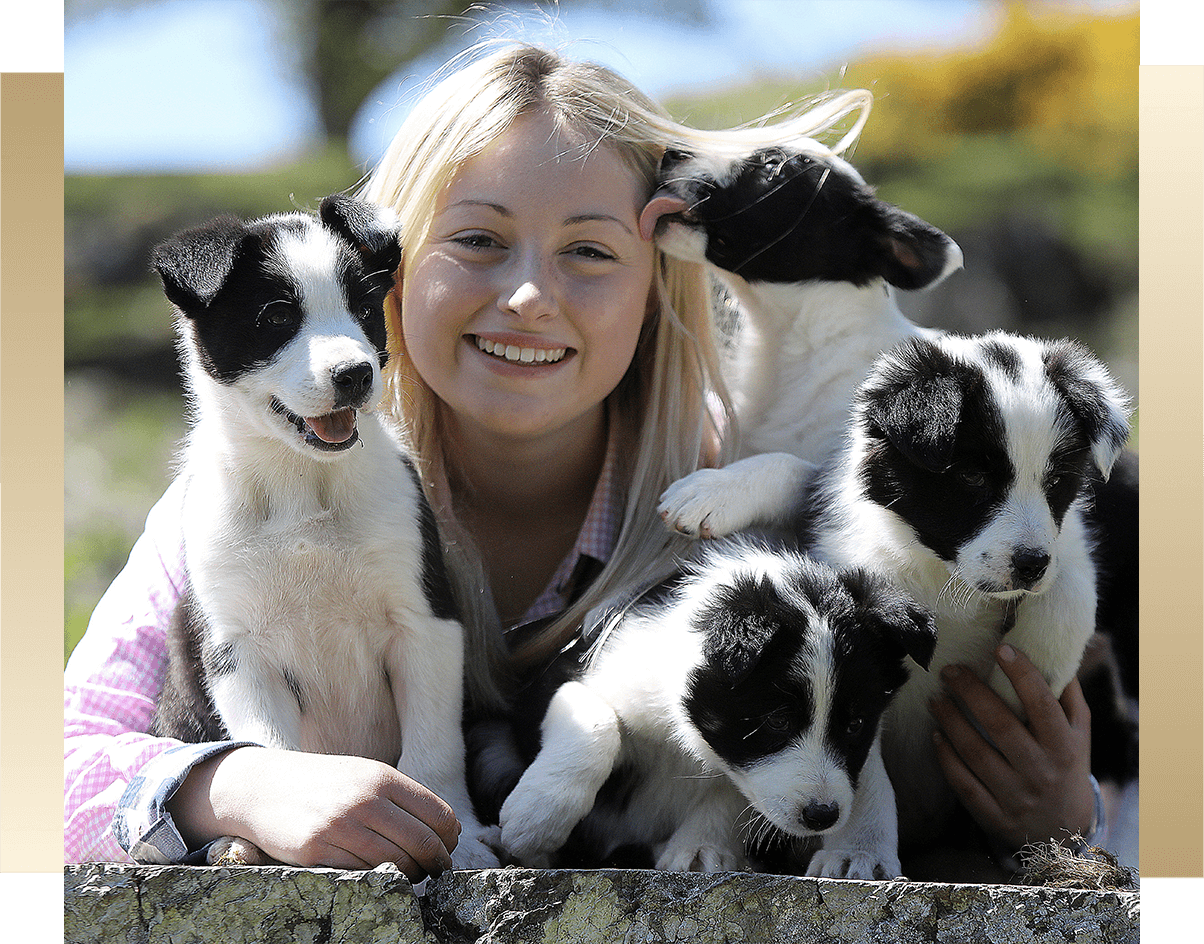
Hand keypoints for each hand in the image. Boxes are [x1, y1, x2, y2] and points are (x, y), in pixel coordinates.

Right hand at [168, 747, 460, 880]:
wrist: (263, 786)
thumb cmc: (323, 783)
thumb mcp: (364, 775)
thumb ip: (401, 797)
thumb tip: (448, 827)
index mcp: (382, 777)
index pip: (438, 814)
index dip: (449, 837)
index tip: (448, 846)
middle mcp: (364, 799)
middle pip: (423, 842)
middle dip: (436, 861)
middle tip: (435, 869)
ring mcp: (340, 825)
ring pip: (397, 862)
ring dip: (411, 874)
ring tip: (410, 874)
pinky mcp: (316, 850)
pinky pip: (362, 873)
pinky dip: (378, 878)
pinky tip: (380, 875)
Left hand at [929, 644, 1094, 853]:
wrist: (1064, 828)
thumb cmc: (1066, 765)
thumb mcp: (1079, 734)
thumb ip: (1067, 695)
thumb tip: (1052, 651)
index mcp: (1064, 747)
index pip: (1042, 705)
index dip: (1022, 675)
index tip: (1001, 648)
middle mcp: (1041, 771)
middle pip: (1000, 725)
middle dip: (971, 692)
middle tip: (950, 670)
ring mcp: (1017, 796)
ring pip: (976, 753)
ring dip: (950, 721)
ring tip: (935, 698)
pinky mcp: (994, 815)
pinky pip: (963, 784)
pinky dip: (946, 757)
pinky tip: (936, 735)